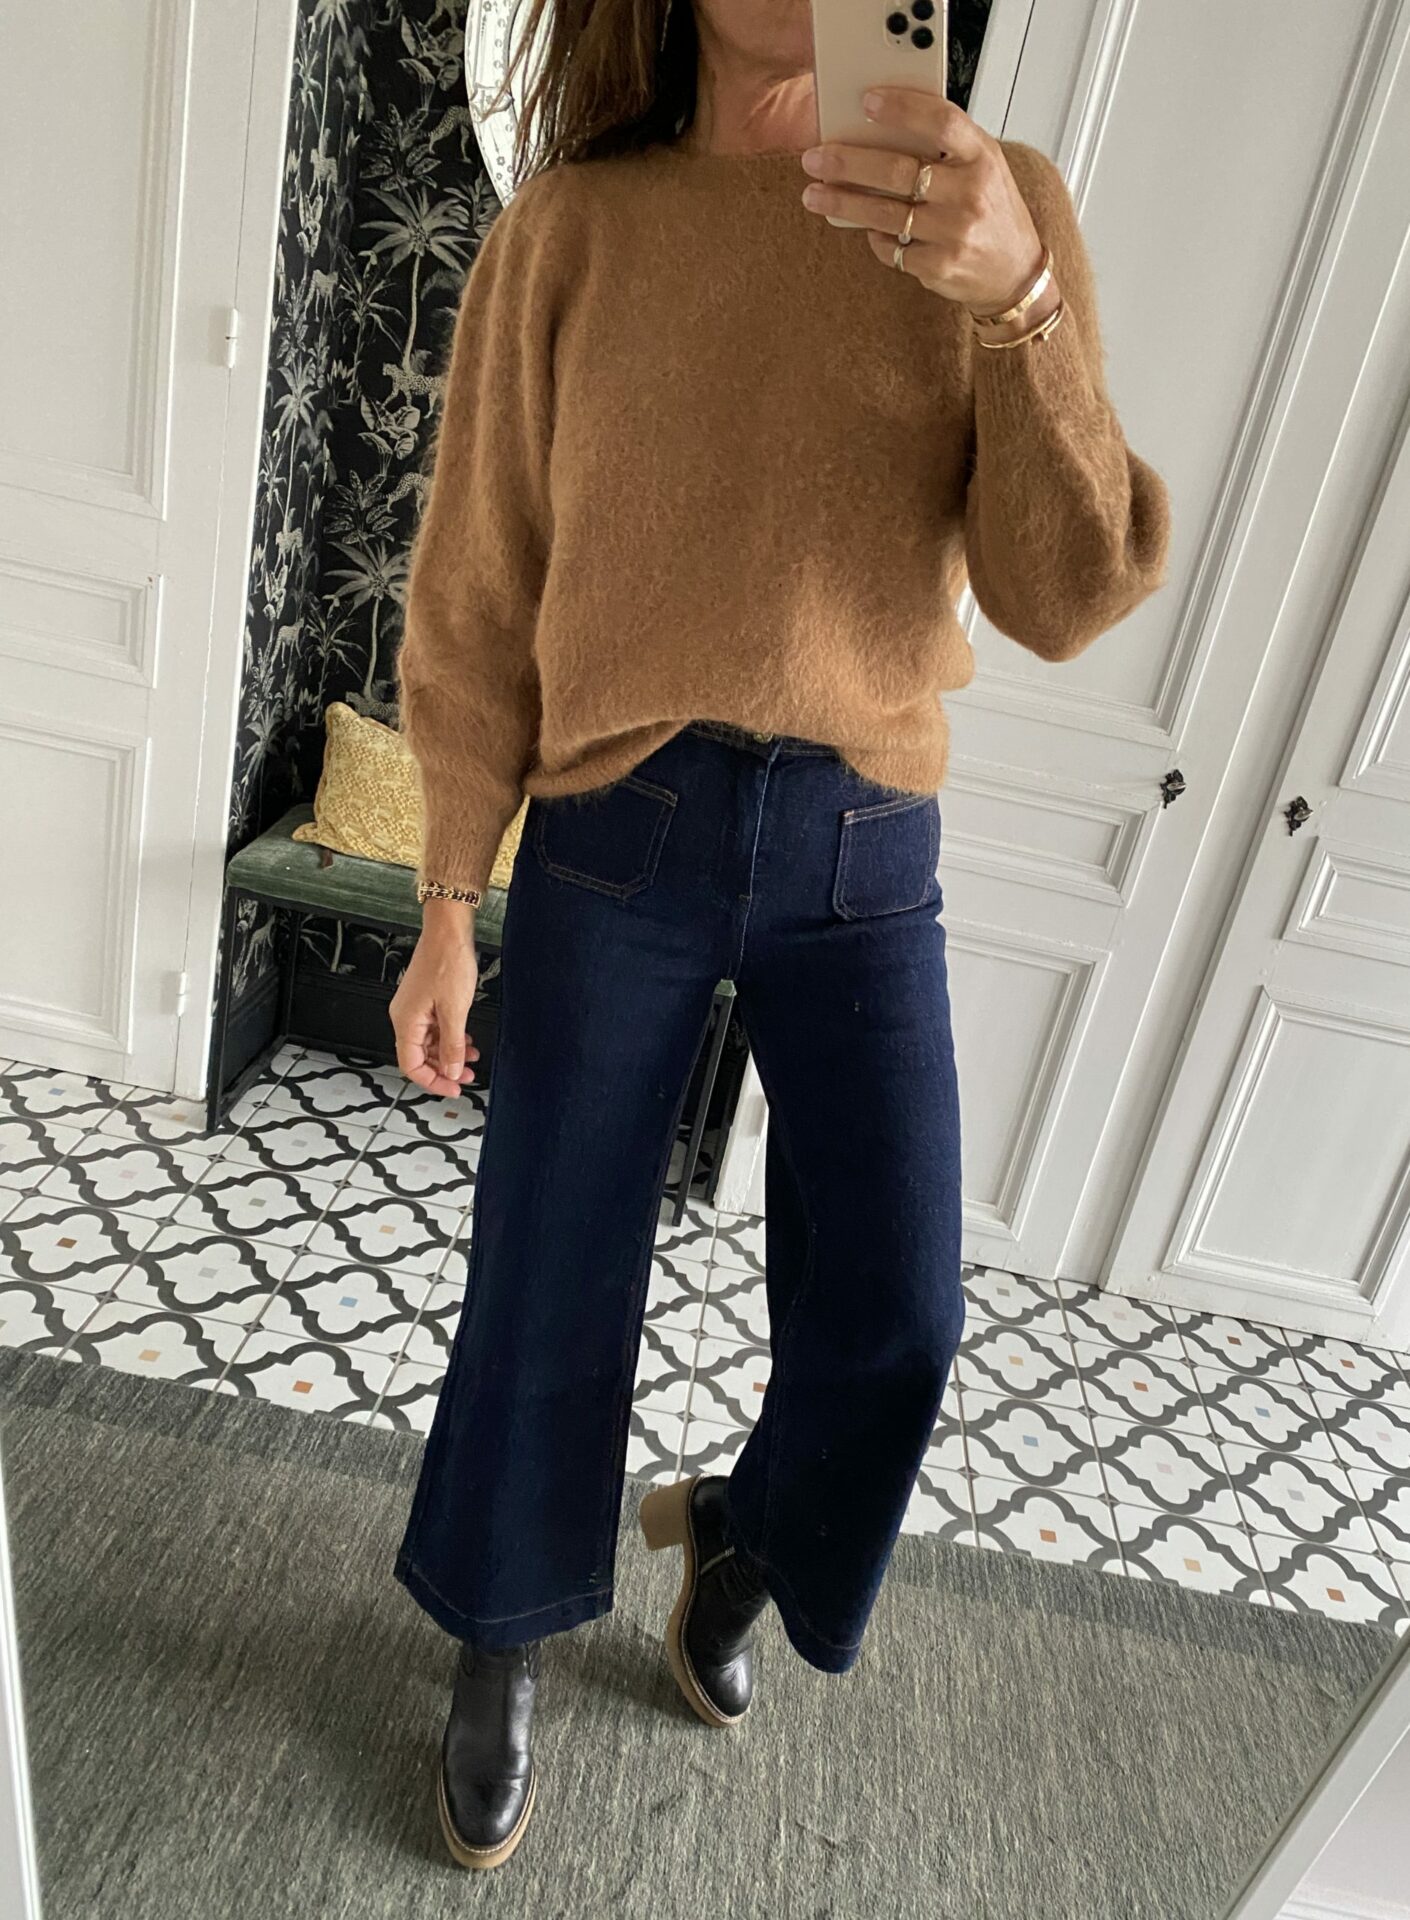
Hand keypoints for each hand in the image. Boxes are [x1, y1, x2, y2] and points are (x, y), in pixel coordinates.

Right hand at [390, 909, 480, 1097]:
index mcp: (406, 1021)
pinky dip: (450, 1038)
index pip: (411, 1065)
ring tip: (472, 1058)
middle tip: (467, 1076)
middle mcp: (405, 1016)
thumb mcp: (455, 1010)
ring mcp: (415, 1008)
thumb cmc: (447, 961)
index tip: (454, 1087)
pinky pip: (435, 1028)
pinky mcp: (426, 1000)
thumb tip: (452, 1070)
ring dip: (450, 1053)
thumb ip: (453, 1045)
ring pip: (429, 1043)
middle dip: (444, 1068)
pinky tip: (467, 1039)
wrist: (448, 931)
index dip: (433, 1081)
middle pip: (419, 1056)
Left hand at [799, 88, 1049, 314]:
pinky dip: (874, 237)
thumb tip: (880, 130)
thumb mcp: (983, 167)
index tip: (867, 102)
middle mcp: (971, 193)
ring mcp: (954, 233)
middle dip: (848, 163)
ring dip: (843, 202)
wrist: (1015, 272)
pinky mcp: (939, 266)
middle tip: (814, 158)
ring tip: (814, 193)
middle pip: (898, 171)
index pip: (941, 122)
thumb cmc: (992, 210)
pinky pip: (892, 248)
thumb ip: (945, 147)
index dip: (903, 109)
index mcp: (983, 157)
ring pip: (885, 214)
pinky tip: (865, 227)